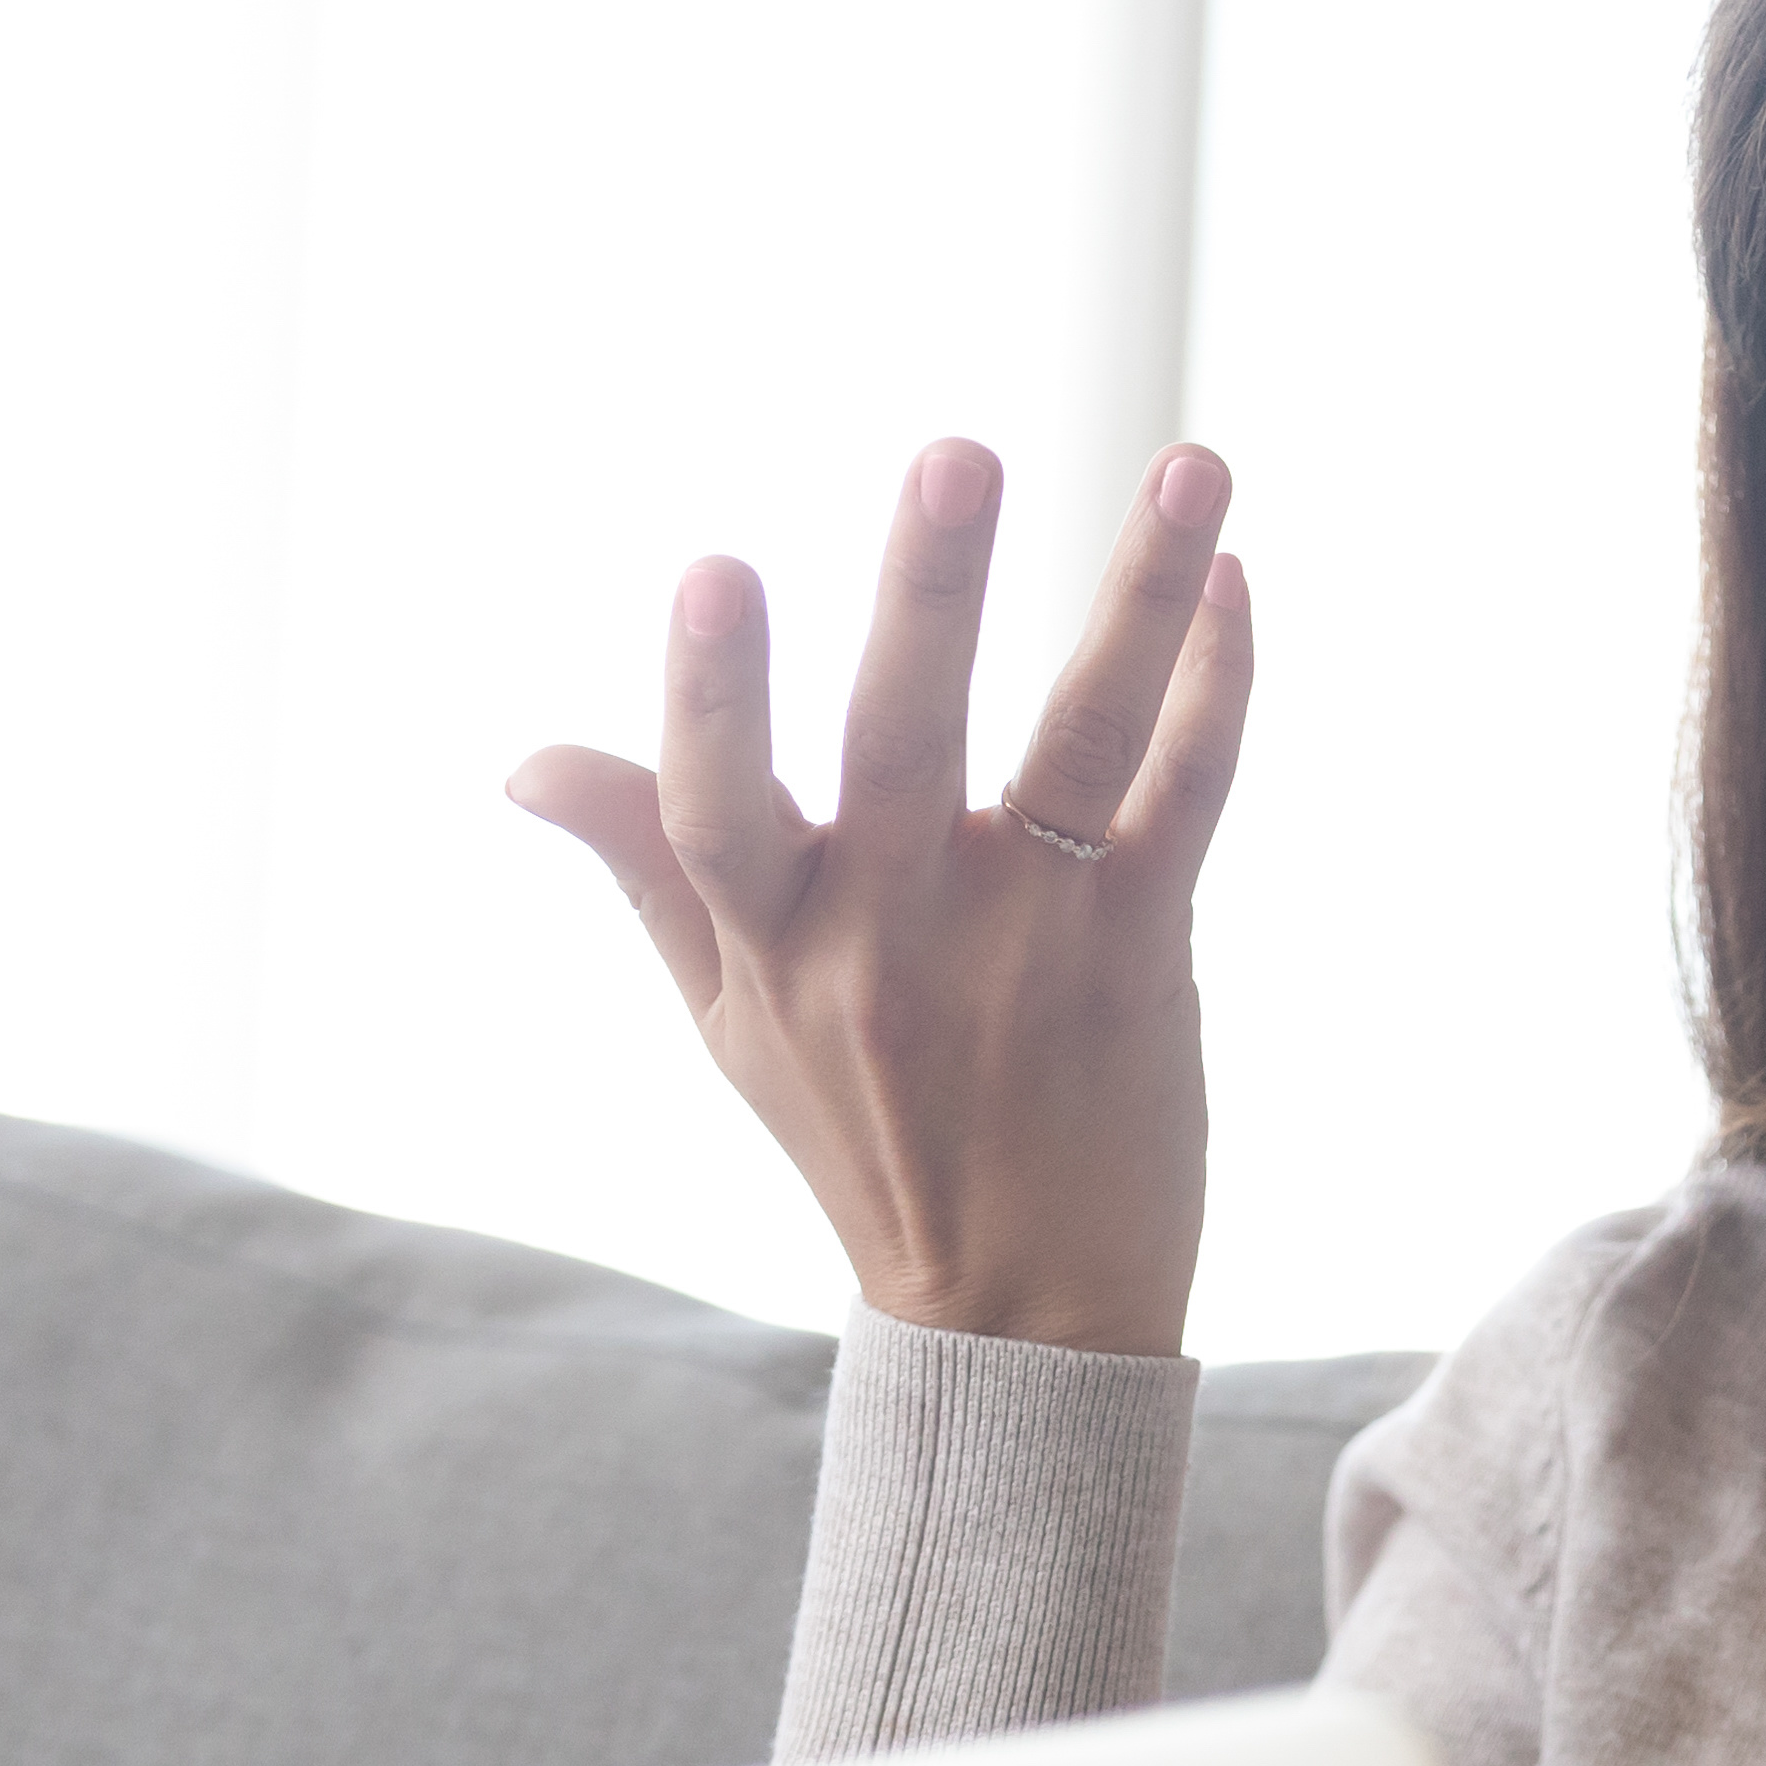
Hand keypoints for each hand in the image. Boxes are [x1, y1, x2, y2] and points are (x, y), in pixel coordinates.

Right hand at [507, 437, 1251, 1354]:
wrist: (1025, 1310)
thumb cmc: (866, 1140)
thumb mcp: (727, 1018)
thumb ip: (647, 868)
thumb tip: (530, 758)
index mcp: (777, 945)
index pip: (715, 811)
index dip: (709, 694)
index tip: (711, 569)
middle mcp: (898, 936)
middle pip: (903, 743)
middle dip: (930, 593)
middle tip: (959, 454)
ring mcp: (1030, 939)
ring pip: (1088, 739)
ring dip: (1140, 593)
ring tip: (1192, 460)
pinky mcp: (1143, 950)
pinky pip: (1189, 796)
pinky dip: (1218, 684)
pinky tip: (1234, 578)